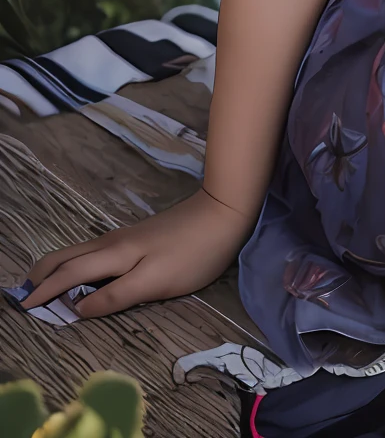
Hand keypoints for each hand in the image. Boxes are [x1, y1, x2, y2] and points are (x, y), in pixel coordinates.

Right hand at [20, 186, 252, 318]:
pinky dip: (75, 263)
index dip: (46, 291)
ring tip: (42, 284)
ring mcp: (123, 238)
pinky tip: (78, 272)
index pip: (69, 274)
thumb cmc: (192, 253)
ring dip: (57, 268)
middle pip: (67, 257)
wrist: (222, 213)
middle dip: (43, 275)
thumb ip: (116, 296)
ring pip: (79, 252)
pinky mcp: (135, 239)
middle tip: (23, 293)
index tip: (25, 306)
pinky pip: (93, 252)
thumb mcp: (155, 282)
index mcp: (114, 255)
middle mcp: (112, 243)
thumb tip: (78, 308)